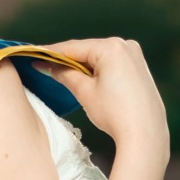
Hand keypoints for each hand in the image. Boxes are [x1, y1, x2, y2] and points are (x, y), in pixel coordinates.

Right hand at [42, 37, 168, 170]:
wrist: (145, 134)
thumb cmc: (115, 113)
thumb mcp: (85, 92)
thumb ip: (65, 74)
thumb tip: (49, 66)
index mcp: (111, 47)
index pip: (73, 47)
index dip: (51, 53)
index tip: (34, 55)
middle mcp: (125, 45)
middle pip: (87, 51)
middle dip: (67, 60)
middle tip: (45, 66)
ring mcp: (135, 56)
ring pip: (100, 58)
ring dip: (82, 66)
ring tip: (62, 75)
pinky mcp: (140, 69)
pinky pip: (112, 65)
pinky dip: (98, 71)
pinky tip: (86, 80)